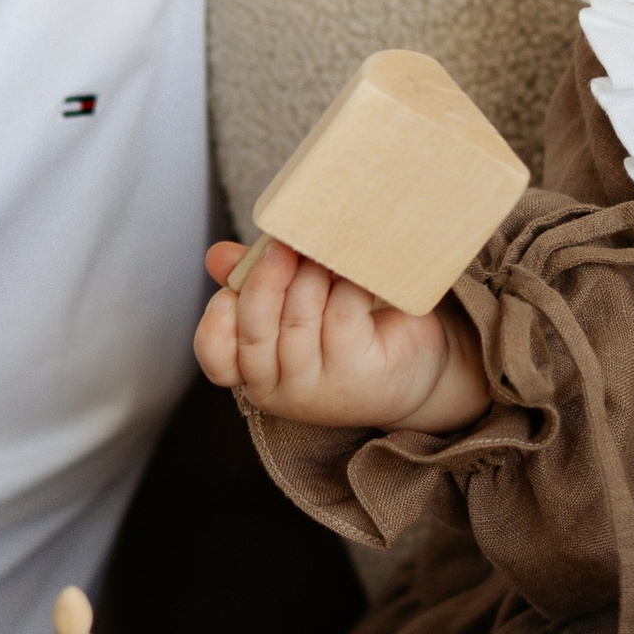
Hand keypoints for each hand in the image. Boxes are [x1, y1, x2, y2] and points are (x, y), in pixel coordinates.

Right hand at [193, 238, 485, 430]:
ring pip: (299, 319)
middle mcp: (281, 390)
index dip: (217, 320)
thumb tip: (217, 256)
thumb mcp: (294, 306)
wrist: (416, 367)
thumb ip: (254, 282)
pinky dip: (347, 283)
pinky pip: (341, 314)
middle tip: (283, 244)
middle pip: (255, 333)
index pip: (216, 357)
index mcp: (255, 374)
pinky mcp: (358, 372)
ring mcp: (319, 388)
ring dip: (311, 275)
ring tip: (329, 251)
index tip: (230, 288)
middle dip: (265, 281)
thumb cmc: (348, 332)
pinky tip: (358, 269)